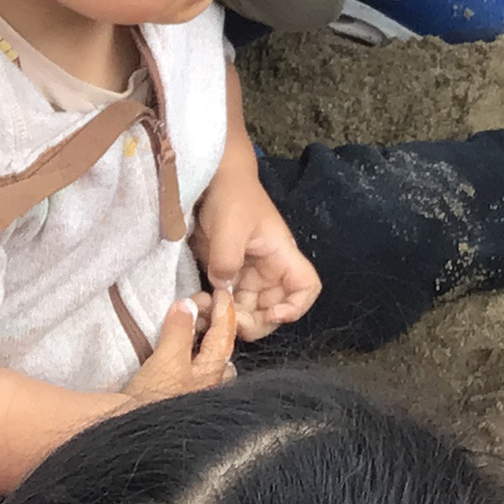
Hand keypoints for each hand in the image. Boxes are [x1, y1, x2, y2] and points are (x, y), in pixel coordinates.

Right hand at [120, 290, 240, 405]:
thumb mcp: (167, 359)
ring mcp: (195, 393)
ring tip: (194, 325)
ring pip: (208, 362)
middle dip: (216, 326)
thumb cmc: (154, 396)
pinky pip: (193, 370)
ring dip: (202, 342)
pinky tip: (183, 352)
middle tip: (204, 307)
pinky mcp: (178, 399)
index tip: (222, 292)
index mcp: (212, 372)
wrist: (130, 429)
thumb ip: (179, 331)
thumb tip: (188, 305)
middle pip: (220, 349)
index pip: (224, 335)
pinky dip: (190, 355)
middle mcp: (209, 384)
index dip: (224, 311)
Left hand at [195, 174, 319, 339]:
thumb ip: (227, 260)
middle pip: (274, 310)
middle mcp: (268, 270)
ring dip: (229, 320)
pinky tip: (197, 306)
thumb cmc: (232, 196)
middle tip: (227, 322)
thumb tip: (222, 290)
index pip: (306, 287)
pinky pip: (227, 302)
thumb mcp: (230, 226)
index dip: (296, 307)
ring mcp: (247, 274)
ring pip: (248, 311)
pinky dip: (214, 310)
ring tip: (204, 314)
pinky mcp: (227, 275)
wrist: (214, 180)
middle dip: (254, 323)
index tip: (271, 314)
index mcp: (280, 256)